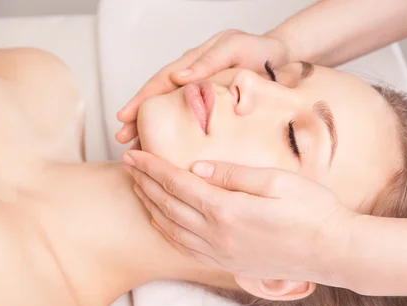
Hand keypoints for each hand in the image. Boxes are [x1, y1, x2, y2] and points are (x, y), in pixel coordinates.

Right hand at [115, 29, 292, 145]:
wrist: (283, 61)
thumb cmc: (258, 52)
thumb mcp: (233, 49)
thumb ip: (208, 61)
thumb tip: (180, 78)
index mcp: (194, 65)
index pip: (160, 83)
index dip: (141, 100)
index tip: (124, 117)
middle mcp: (194, 81)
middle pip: (160, 102)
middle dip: (140, 121)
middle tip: (123, 141)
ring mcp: (204, 97)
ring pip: (174, 116)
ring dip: (156, 132)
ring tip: (140, 151)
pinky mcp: (218, 110)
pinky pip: (194, 124)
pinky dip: (181, 138)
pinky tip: (174, 155)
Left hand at [122, 150, 355, 285]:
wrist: (334, 251)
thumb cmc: (313, 211)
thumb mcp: (277, 181)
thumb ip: (233, 174)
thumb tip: (197, 167)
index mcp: (228, 210)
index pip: (179, 184)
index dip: (154, 167)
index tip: (135, 154)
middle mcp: (219, 236)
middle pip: (169, 206)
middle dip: (146, 183)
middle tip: (129, 165)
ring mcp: (223, 254)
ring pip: (172, 230)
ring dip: (152, 207)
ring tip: (139, 189)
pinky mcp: (230, 265)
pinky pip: (187, 250)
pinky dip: (168, 234)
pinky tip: (162, 223)